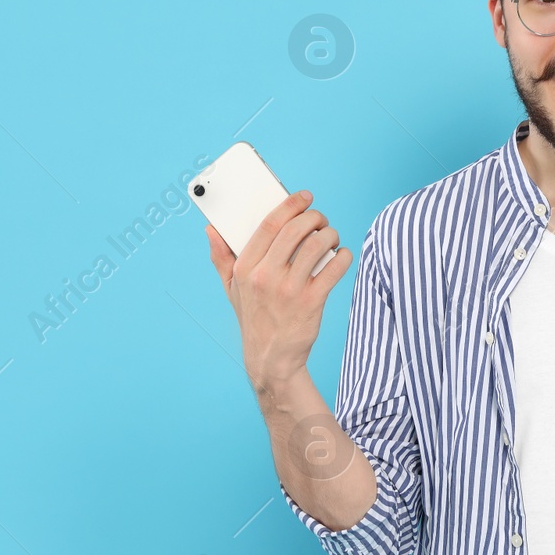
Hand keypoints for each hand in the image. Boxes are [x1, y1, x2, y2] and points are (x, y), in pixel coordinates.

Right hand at [207, 189, 352, 394]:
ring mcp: (289, 289)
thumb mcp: (231, 289)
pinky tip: (341, 256)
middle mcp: (266, 276)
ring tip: (331, 238)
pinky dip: (343, 257)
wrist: (271, 358)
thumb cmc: (254, 318)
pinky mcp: (312, 302)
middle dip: (314, 216)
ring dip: (330, 235)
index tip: (304, 196)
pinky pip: (335, 268)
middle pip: (296, 229)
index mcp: (245, 268)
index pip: (269, 224)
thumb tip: (211, 229)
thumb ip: (221, 258)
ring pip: (318, 245)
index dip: (290, 204)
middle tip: (320, 219)